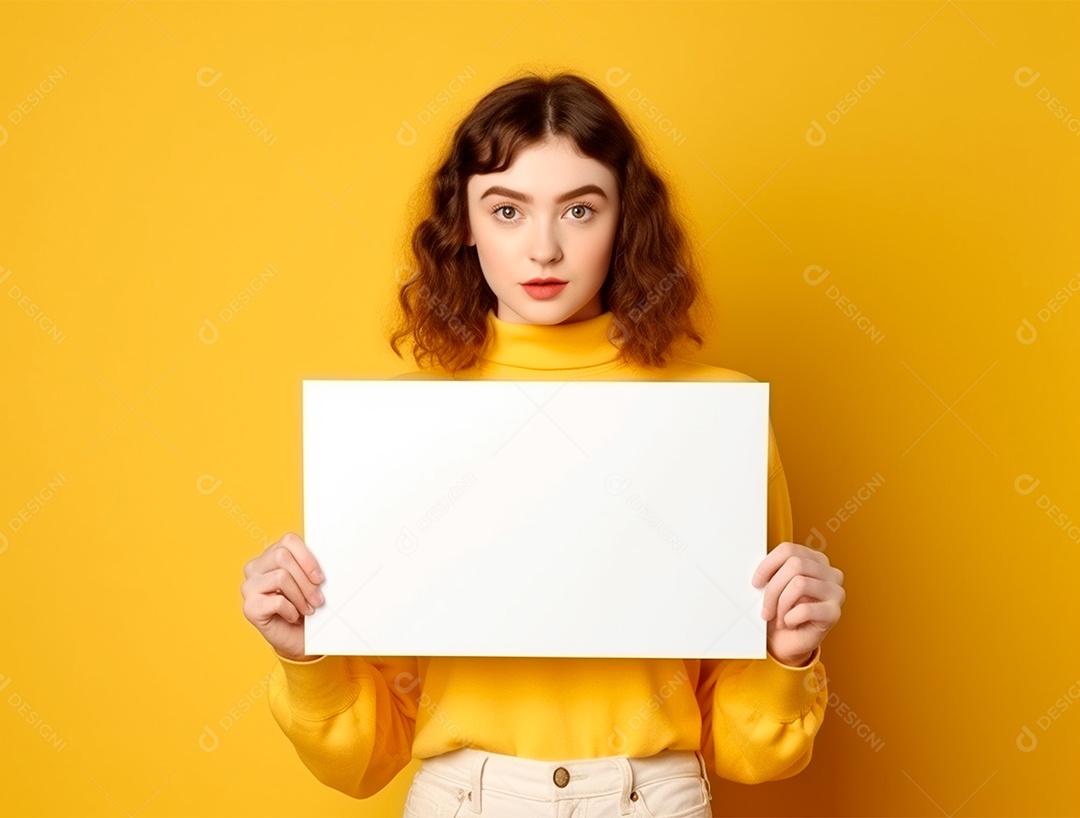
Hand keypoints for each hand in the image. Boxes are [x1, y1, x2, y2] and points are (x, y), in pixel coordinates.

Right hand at [241, 532, 325, 661]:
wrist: (298, 638)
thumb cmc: (305, 606)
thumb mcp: (310, 581)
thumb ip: (310, 566)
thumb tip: (329, 554)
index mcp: (270, 555)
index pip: (288, 540)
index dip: (307, 557)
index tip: (320, 578)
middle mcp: (254, 568)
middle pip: (282, 557)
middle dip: (306, 580)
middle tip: (318, 599)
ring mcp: (248, 587)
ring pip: (281, 577)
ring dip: (301, 597)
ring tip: (308, 609)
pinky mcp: (249, 607)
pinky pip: (277, 601)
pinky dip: (292, 611)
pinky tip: (293, 617)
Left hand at [751, 541, 843, 665]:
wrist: (788, 642)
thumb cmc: (780, 610)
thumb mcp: (775, 586)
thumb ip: (772, 572)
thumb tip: (759, 571)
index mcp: (815, 560)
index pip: (789, 549)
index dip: (768, 564)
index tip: (756, 582)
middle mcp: (830, 572)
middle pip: (795, 565)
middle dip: (773, 588)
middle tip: (765, 608)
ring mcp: (836, 592)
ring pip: (799, 584)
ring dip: (781, 604)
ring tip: (779, 617)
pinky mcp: (834, 612)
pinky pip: (805, 608)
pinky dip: (790, 618)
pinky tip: (790, 623)